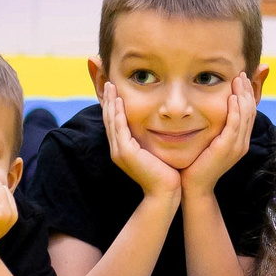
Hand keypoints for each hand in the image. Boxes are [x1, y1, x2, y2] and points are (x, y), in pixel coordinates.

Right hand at [100, 84, 182, 199]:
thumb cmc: (166, 174)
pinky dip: (118, 113)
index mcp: (123, 149)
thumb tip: (160, 127)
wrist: (164, 194)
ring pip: (111, 121)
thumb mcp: (156, 152)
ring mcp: (119, 151)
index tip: (115, 89)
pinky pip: (119, 128)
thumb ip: (152, 140)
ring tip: (112, 86)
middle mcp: (117, 149)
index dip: (113, 105)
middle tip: (109, 82)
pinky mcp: (125, 152)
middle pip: (109, 119)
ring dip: (111, 102)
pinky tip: (120, 100)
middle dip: (108, 100)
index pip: (115, 122)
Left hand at [181, 79, 259, 196]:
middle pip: (250, 110)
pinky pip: (235, 125)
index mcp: (240, 140)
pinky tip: (232, 97)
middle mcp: (242, 142)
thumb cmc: (197, 163)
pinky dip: (235, 110)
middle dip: (247, 90)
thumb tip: (209, 110)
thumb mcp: (208, 140)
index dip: (247, 94)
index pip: (249, 112)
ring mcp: (237, 146)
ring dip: (243, 95)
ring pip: (246, 115)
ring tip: (238, 79)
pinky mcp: (227, 148)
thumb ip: (213, 126)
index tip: (240, 78)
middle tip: (241, 73)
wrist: (194, 186)